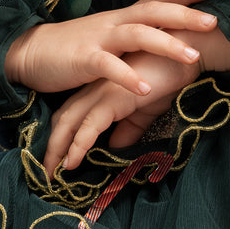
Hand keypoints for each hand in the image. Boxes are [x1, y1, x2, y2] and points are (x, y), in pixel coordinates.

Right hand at [5, 0, 217, 96]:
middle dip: (186, 14)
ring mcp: (99, 39)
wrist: (30, 52)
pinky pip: (108, 67)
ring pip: (138, 35)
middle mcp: (115, 23)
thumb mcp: (108, 37)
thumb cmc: (73, 48)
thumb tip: (165, 36)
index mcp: (123, 18)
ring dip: (166, 44)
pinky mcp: (83, 60)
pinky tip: (146, 88)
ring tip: (193, 57)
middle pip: (155, 11)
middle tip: (215, 20)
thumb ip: (134, 35)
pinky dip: (128, 77)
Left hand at [43, 49, 199, 176]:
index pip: (70, 115)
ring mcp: (101, 92)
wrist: (184, 54)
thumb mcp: (145, 110)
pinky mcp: (113, 97)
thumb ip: (129, 129)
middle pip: (61, 119)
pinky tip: (72, 163)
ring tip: (52, 174)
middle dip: (51, 147)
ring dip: (57, 150)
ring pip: (68, 122)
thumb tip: (117, 149)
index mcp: (99, 89)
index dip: (60, 138)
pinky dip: (78, 145)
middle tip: (45, 173)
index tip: (56, 162)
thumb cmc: (167, 78)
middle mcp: (94, 89)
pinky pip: (90, 125)